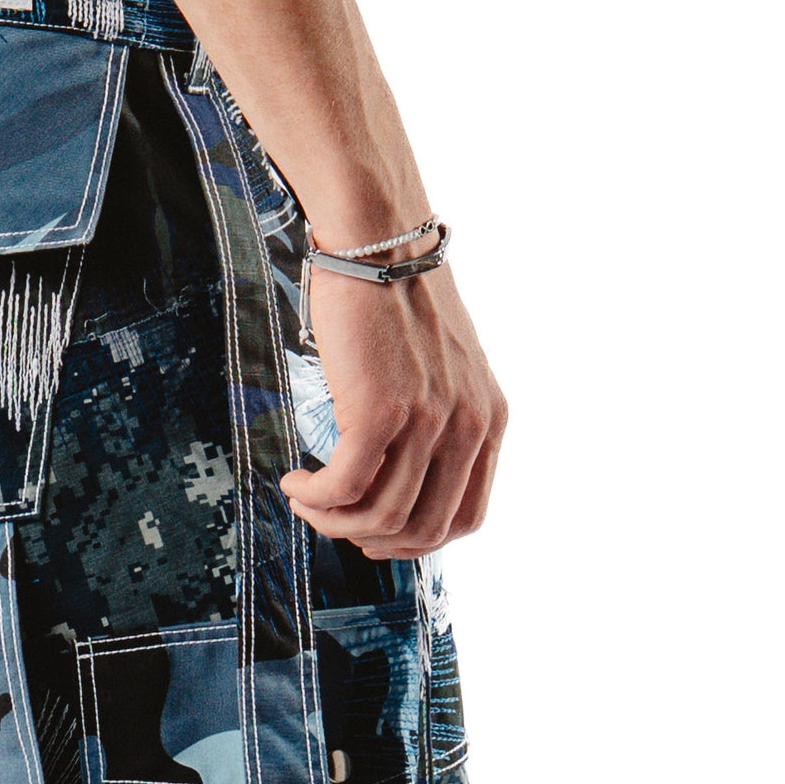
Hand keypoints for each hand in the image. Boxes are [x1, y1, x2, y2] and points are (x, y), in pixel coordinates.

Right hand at [280, 259, 506, 561]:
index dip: (417, 542)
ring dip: (333, 521)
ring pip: (382, 518)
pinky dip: (314, 498)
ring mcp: (428, 420)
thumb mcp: (441, 369)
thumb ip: (438, 421)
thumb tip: (398, 476)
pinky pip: (344, 488)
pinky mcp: (382, 411)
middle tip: (335, 521)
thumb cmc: (396, 298)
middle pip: (424, 531)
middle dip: (372, 541)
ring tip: (306, 499)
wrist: (377, 241)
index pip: (466, 518)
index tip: (377, 534)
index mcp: (489, 419)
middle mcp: (468, 424)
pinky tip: (295, 481)